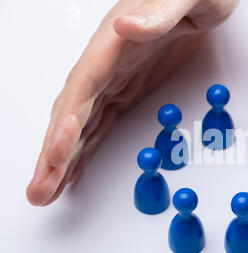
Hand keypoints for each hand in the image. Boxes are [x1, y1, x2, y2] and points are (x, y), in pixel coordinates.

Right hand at [26, 0, 237, 205]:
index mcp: (115, 40)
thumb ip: (159, 12)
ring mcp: (116, 76)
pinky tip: (75, 167)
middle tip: (38, 190)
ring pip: (82, 122)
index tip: (57, 154)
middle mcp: (108, 61)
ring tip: (47, 190)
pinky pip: (102, 122)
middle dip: (54, 153)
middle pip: (73, 112)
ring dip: (64, 157)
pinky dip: (86, 147)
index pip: (83, 86)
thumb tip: (126, 26)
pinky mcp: (128, 87)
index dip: (66, 123)